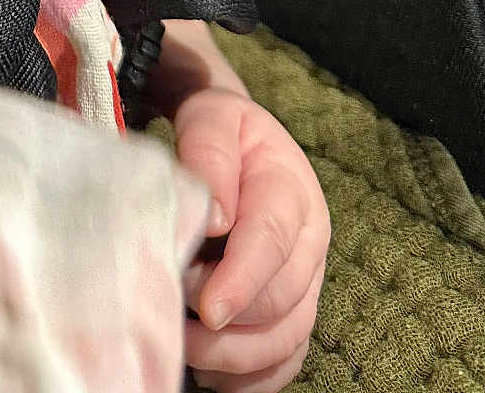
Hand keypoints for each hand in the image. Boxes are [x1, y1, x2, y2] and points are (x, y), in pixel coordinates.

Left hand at [173, 86, 329, 392]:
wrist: (235, 139)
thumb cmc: (219, 130)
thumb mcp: (212, 118)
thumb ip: (211, 153)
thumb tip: (216, 218)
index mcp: (292, 191)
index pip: (272, 242)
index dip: (241, 281)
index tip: (206, 307)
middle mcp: (310, 242)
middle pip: (281, 301)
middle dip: (228, 321)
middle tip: (174, 310)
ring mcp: (306, 281)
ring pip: (287, 339)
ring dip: (236, 357)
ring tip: (185, 346)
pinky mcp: (294, 310)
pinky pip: (286, 360)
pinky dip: (252, 378)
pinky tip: (211, 371)